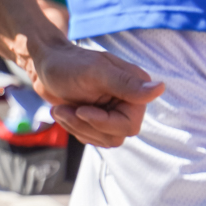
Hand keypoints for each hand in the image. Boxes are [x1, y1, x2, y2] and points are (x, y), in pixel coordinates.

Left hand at [28, 41, 161, 147]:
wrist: (45, 65)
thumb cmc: (67, 64)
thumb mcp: (95, 72)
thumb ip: (126, 84)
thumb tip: (160, 88)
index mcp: (135, 88)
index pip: (129, 125)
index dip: (103, 123)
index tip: (81, 110)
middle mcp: (128, 102)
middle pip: (114, 137)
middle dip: (85, 126)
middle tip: (65, 110)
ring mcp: (113, 113)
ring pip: (102, 140)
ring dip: (76, 127)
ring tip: (61, 109)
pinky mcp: (98, 120)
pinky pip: (91, 139)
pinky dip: (73, 129)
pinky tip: (64, 112)